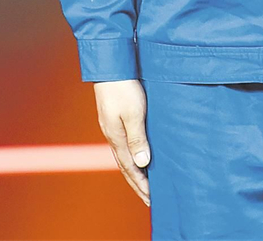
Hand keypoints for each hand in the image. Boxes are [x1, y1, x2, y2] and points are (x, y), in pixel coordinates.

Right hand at [94, 79, 150, 206]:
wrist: (110, 65)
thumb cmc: (123, 87)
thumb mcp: (133, 113)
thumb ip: (138, 138)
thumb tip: (142, 163)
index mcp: (117, 137)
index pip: (130, 168)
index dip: (141, 184)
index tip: (151, 198)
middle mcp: (112, 135)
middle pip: (125, 166)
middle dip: (136, 183)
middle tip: (148, 198)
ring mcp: (111, 126)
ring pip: (123, 155)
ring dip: (133, 170)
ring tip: (143, 181)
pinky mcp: (114, 117)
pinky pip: (123, 143)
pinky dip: (130, 155)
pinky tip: (136, 154)